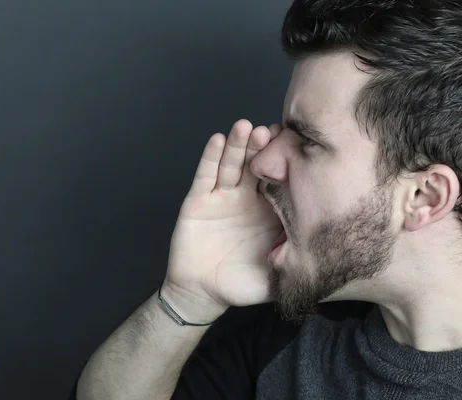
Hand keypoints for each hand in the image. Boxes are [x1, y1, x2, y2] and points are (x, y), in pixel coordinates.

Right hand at [162, 120, 282, 320]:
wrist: (203, 292)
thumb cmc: (242, 284)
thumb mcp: (277, 275)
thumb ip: (299, 266)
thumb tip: (334, 261)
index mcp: (269, 210)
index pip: (280, 179)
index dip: (287, 162)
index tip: (298, 143)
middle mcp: (247, 197)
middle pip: (256, 164)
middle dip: (263, 146)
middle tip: (273, 130)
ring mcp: (222, 196)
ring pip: (232, 164)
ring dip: (239, 145)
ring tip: (246, 128)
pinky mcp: (198, 200)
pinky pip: (205, 176)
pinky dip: (210, 158)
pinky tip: (218, 141)